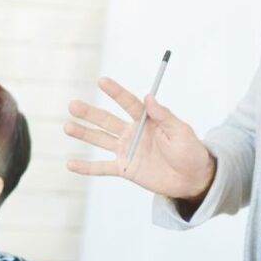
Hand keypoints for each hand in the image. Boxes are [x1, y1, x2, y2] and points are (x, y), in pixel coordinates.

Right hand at [65, 77, 214, 201]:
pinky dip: (86, 167)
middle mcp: (133, 133)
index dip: (116, 92)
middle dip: (90, 113)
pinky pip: (102, 168)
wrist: (193, 179)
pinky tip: (70, 164)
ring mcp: (127, 151)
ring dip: (84, 133)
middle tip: (73, 105)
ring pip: (100, 140)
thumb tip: (149, 97)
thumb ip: (164, 116)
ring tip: (68, 126)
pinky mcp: (125, 169)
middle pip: (107, 121)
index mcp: (147, 121)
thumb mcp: (181, 131)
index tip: (102, 81)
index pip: (128, 104)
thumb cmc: (190, 151)